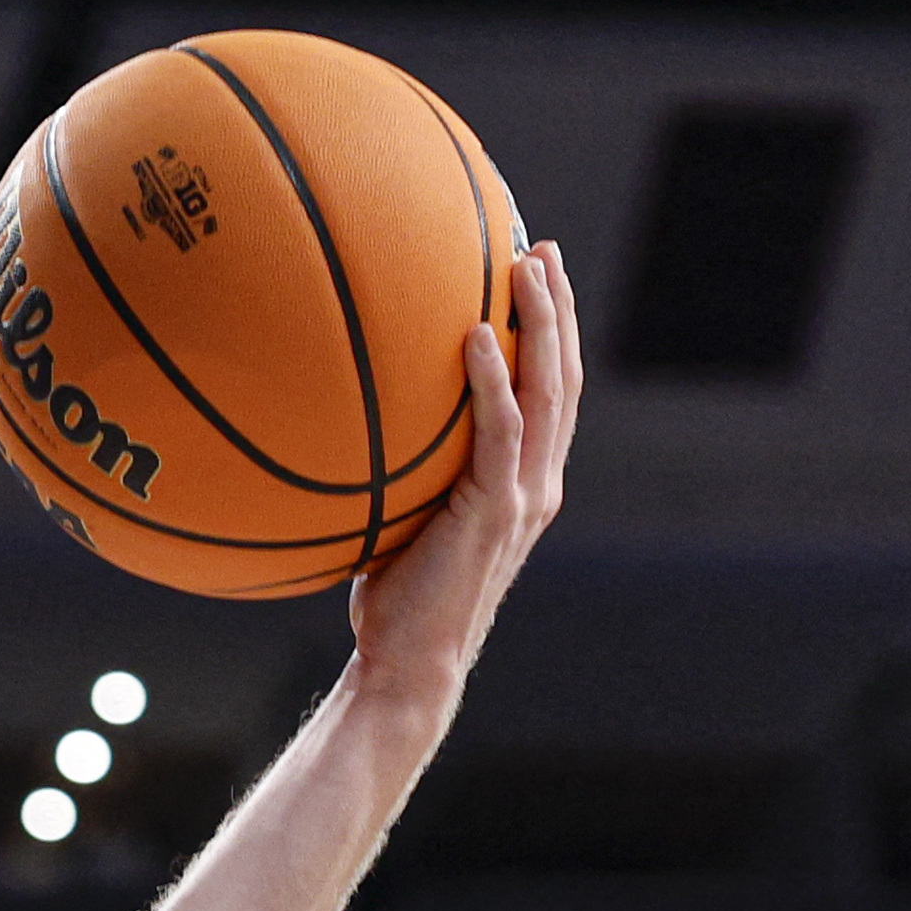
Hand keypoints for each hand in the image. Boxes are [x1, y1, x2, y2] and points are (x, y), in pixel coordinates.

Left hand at [351, 240, 582, 709]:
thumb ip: (401, 469)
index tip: (533, 275)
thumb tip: (347, 417)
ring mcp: (522, 497)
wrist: (408, 663)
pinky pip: (500, 432)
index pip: (550, 392)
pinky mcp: (495, 512)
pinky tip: (473, 334)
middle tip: (540, 247)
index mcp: (523, 483)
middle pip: (563, 378)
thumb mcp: (401, 517)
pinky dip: (491, 380)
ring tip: (525, 267)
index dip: (550, 333)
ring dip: (541, 325)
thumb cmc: (394, 598)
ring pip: (549, 392)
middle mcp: (537, 483)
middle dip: (557, 308)